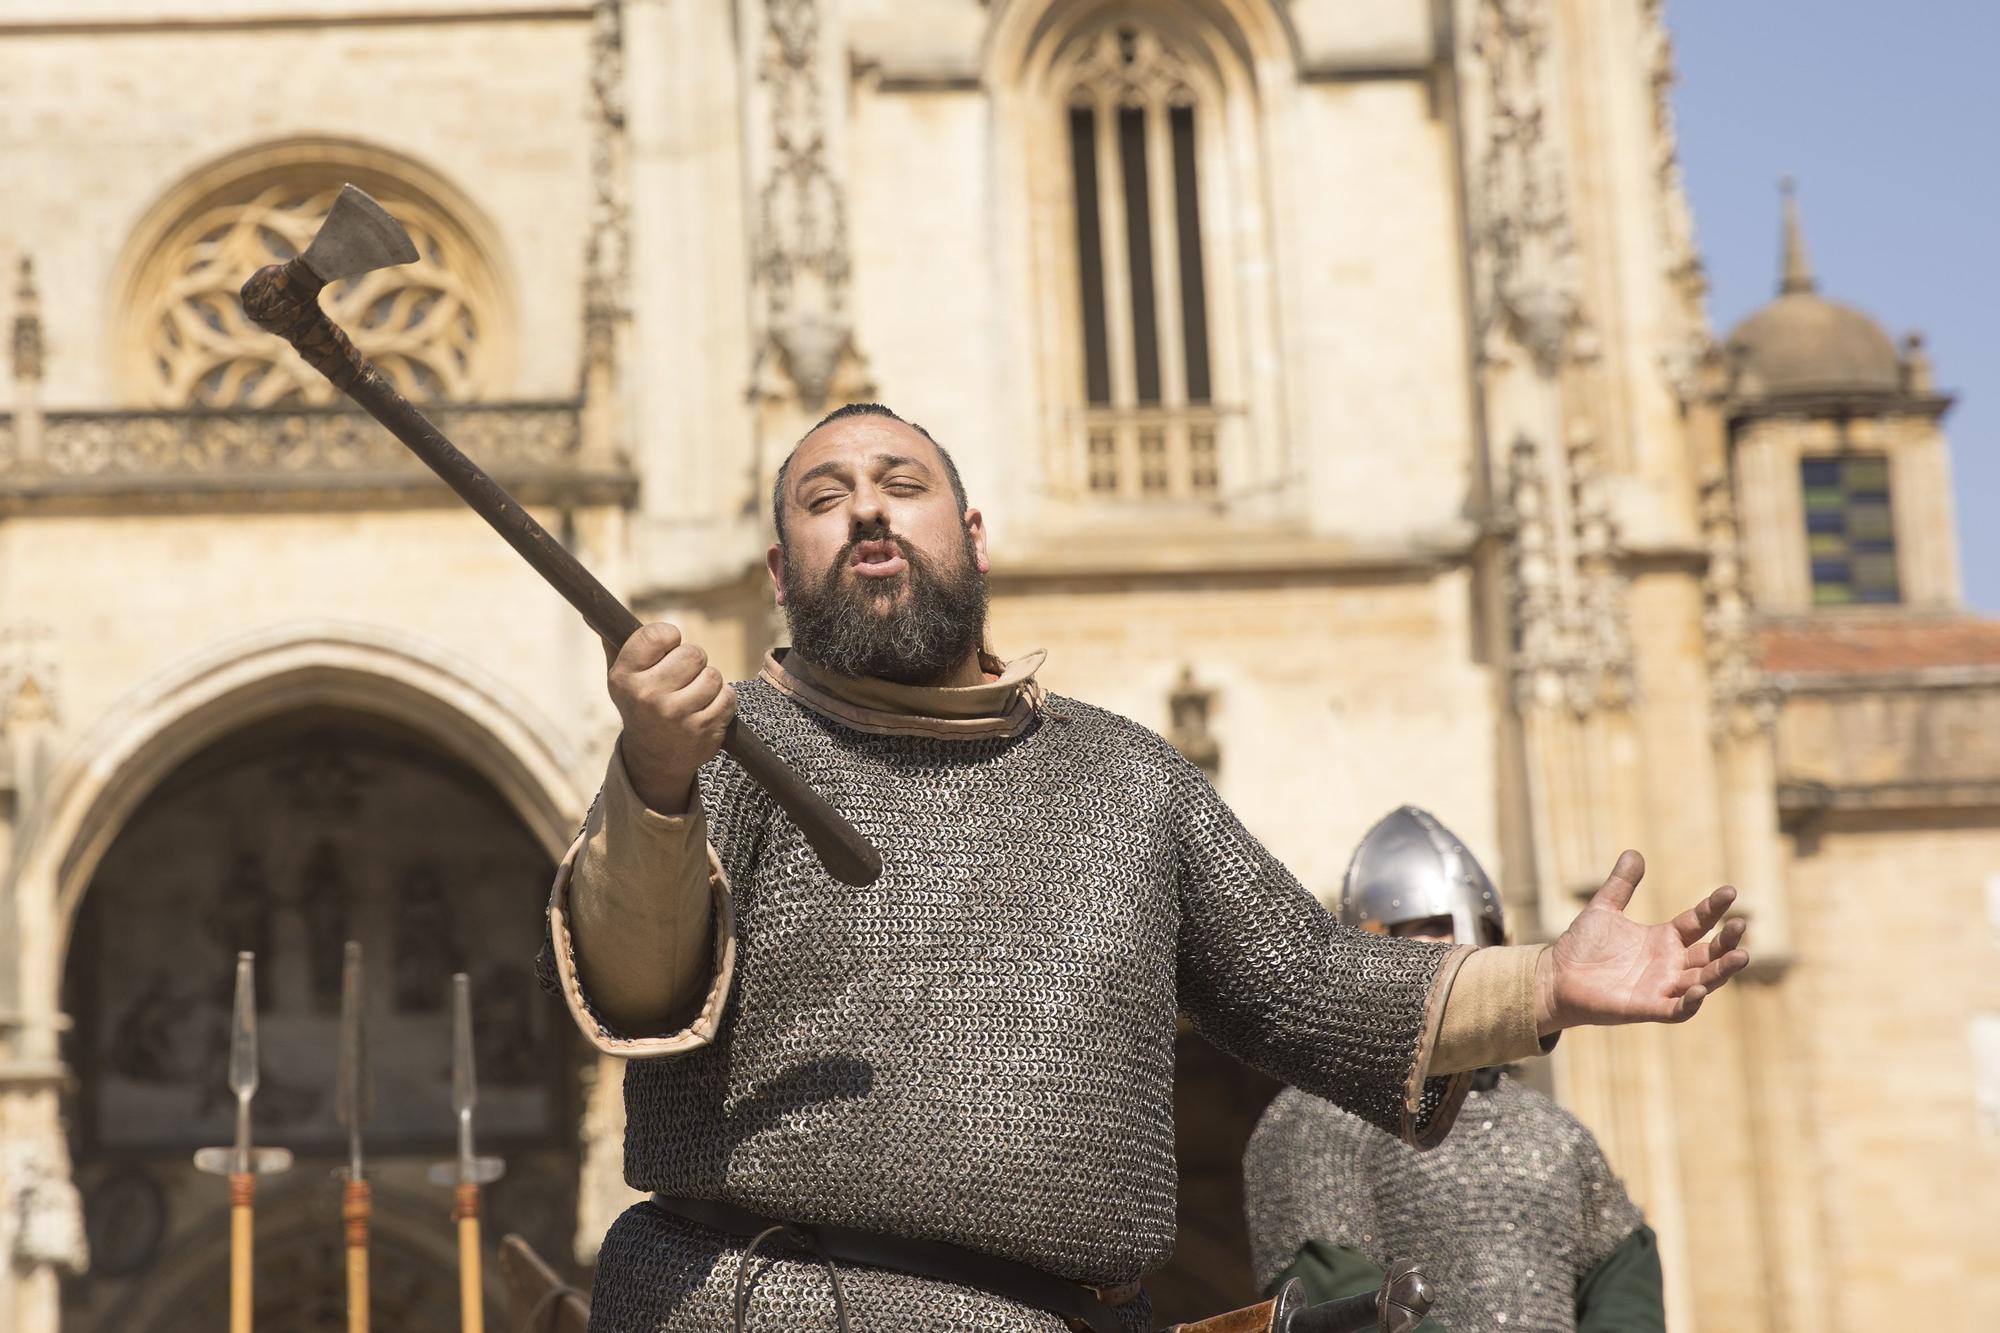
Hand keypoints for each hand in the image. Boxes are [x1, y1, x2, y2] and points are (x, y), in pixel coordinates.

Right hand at [608, 623, 735, 813]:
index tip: (667, 647)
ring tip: (692, 696)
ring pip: (713, 675)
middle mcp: (648, 696)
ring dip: (708, 683)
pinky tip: (705, 710)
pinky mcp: (703, 730)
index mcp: (625, 677)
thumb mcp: (620, 677)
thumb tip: (591, 612)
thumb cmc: (639, 704)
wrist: (653, 758)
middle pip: (693, 653)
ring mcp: (676, 716)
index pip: (658, 634)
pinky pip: (727, 697)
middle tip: (681, 677)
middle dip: (692, 662)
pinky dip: (722, 701)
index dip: (669, 637)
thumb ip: (613, 642)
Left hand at [1534, 851, 1749, 1033]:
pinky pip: (1676, 1010)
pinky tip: (1700, 989)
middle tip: (1741, 924)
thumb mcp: (1604, 908)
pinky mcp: (1646, 1008)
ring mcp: (1660, 988)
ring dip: (1722, 970)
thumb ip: (1621, 884)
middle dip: (1727, 941)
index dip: (1714, 908)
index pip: (1699, 922)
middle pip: (1709, 953)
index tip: (1729, 891)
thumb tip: (1633, 852)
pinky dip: (1690, 1003)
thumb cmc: (1582, 945)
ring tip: (1742, 955)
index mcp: (1664, 940)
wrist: (1555, 976)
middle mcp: (1669, 965)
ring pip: (1703, 981)